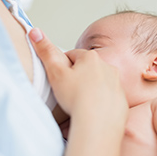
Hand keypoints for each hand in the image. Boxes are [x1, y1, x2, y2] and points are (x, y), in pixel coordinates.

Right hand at [29, 28, 127, 155]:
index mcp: (91, 58)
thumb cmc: (76, 98)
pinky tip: (91, 112)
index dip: (62, 67)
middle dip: (77, 77)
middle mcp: (108, 67)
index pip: (72, 56)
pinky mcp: (121, 101)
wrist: (98, 124)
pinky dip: (100, 103)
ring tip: (78, 104)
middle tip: (67, 92)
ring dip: (89, 90)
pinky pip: (107, 98)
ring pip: (98, 83)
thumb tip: (35, 31)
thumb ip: (45, 51)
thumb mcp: (55, 72)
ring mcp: (117, 84)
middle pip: (87, 69)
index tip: (58, 79)